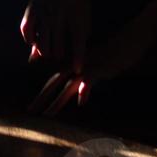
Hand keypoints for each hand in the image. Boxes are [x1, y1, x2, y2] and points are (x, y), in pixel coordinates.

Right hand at [20, 0, 90, 72]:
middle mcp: (59, 17)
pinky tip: (34, 42)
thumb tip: (80, 45)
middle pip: (57, 48)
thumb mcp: (84, 8)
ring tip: (49, 52)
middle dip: (59, 57)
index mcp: (76, 16)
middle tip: (60, 58)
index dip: (78, 59)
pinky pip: (27, 31)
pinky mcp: (32, 9)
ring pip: (42, 43)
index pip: (78, 44)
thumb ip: (83, 28)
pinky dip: (29, 40)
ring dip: (46, 51)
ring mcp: (43, 13)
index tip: (78, 70)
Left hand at [27, 27, 150, 116]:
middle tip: (29, 112)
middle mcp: (76, 65)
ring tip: (47, 114)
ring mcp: (86, 66)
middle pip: (54, 82)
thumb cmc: (111, 57)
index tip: (30, 106)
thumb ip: (84, 82)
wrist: (127, 42)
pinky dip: (85, 89)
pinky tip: (81, 102)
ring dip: (57, 100)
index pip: (53, 80)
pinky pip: (90, 79)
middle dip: (41, 98)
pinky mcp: (100, 67)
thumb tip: (77, 95)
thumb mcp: (95, 70)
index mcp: (73, 65)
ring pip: (68, 85)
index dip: (42, 93)